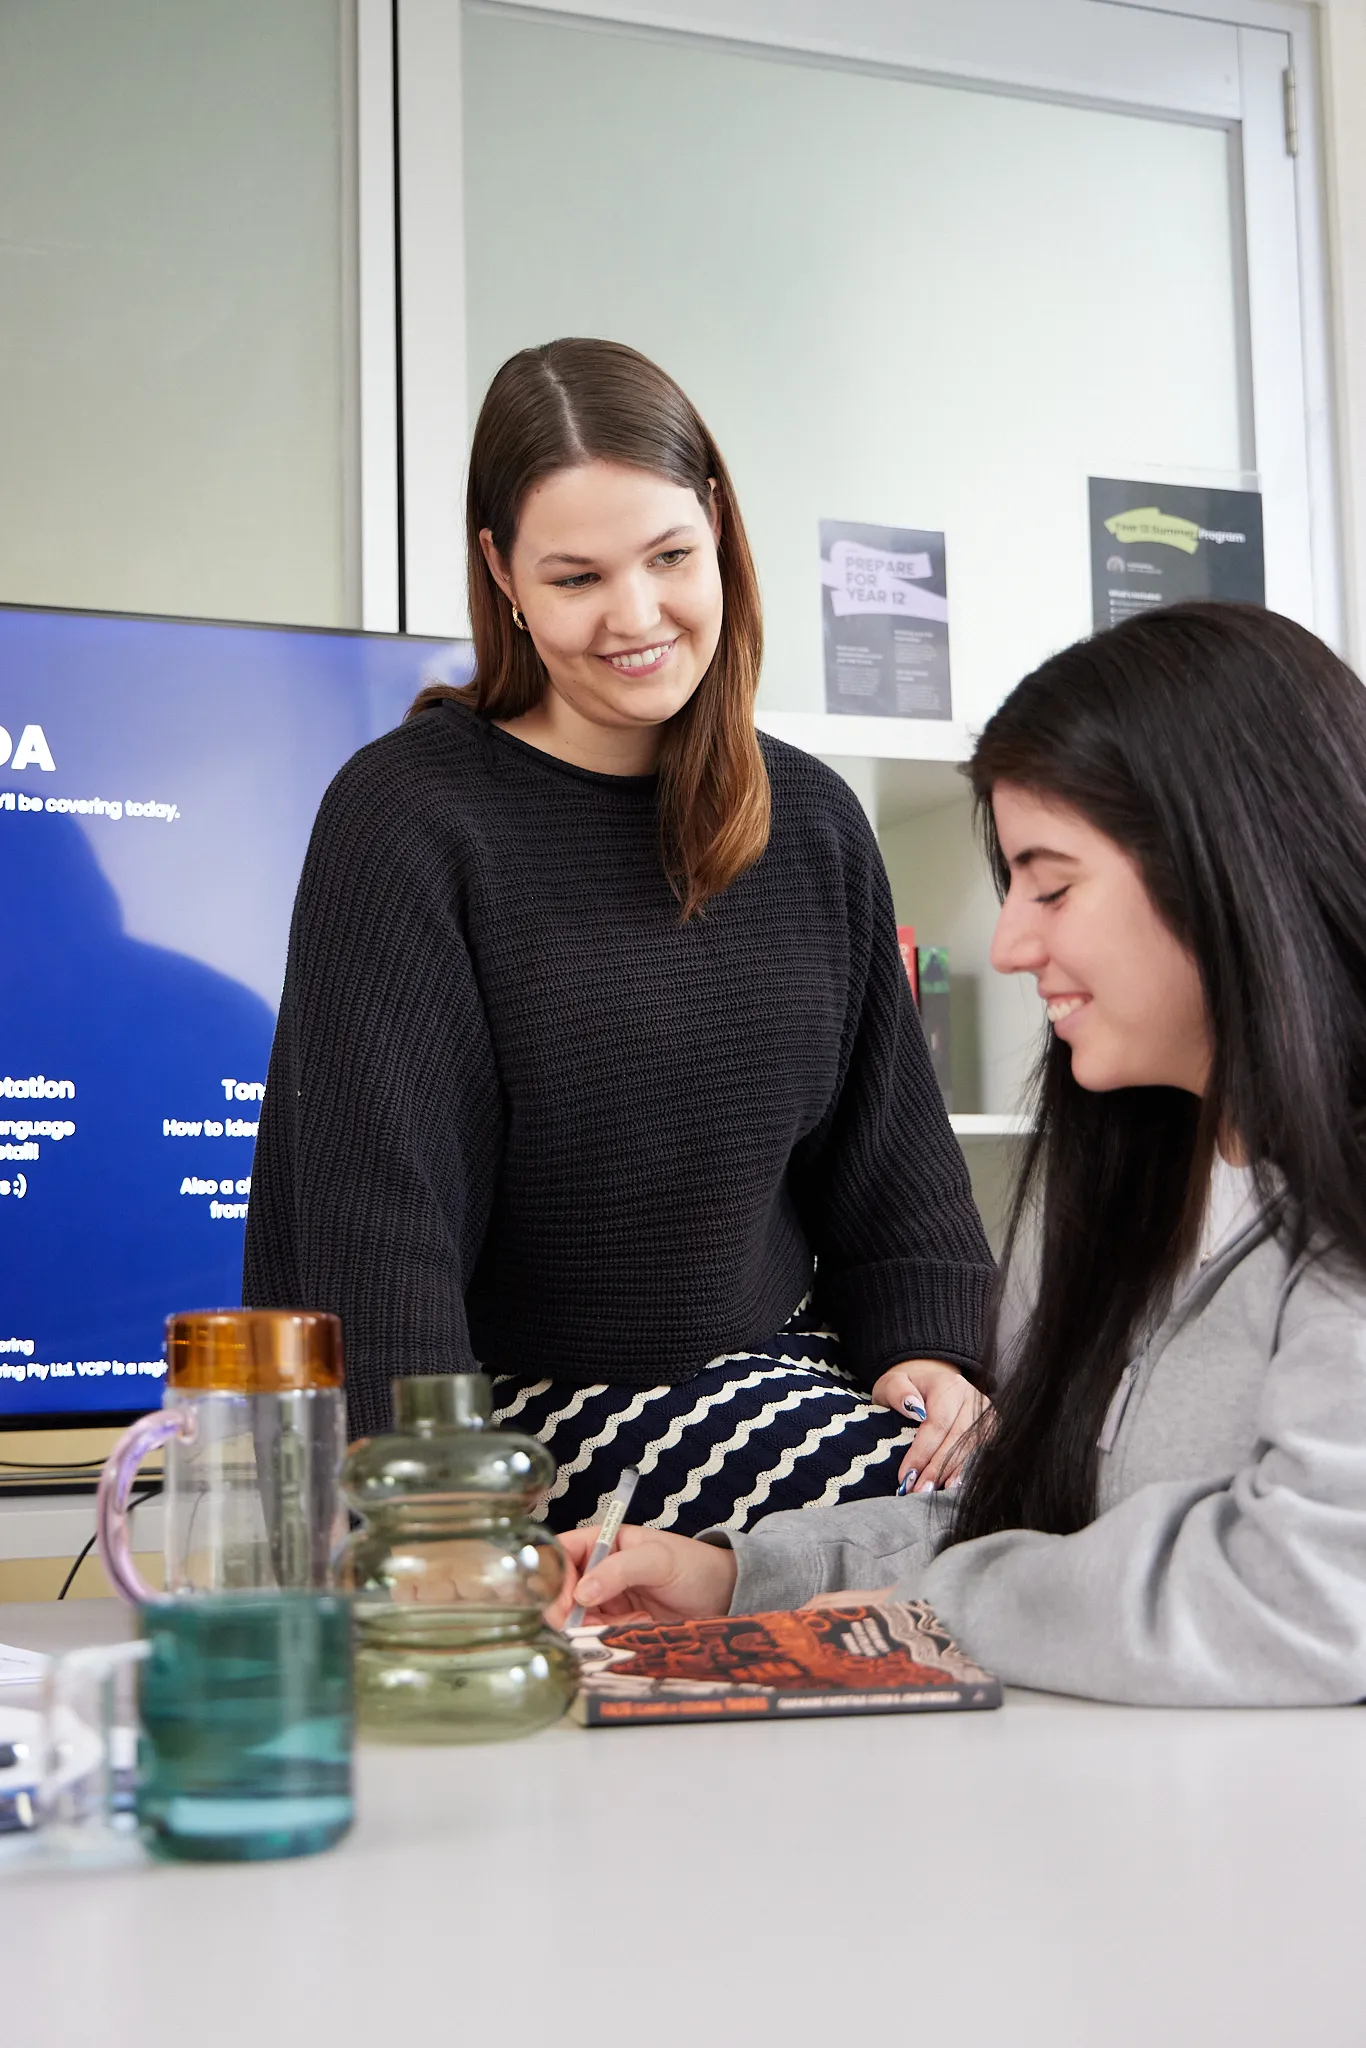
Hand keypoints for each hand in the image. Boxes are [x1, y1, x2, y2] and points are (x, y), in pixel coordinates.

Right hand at [545, 1523, 737, 1629]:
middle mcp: (600, 1570)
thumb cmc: (695, 1566)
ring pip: (575, 1616)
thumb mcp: (659, 1559)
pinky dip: (600, 1639)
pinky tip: (620, 1635)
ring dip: (584, 1627)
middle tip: (573, 1625)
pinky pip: (596, 1634)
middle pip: (562, 1588)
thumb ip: (620, 1570)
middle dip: (564, 1608)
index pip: (563, 1551)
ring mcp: (607, 1599)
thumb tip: (582, 1592)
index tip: (563, 1599)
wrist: (724, 1597)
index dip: (554, 1573)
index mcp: (605, 1542)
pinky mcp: (617, 1625)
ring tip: (608, 1629)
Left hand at [870, 1358, 992, 1492]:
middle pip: (958, 1439)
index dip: (922, 1452)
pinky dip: (968, 1471)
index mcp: (948, 1385)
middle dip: (937, 1469)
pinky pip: (983, 1452)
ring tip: (936, 1494)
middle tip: (919, 1491)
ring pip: (974, 1448)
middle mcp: (972, 1398)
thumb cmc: (907, 1389)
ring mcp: (986, 1413)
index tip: (906, 1476)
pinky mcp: (992, 1428)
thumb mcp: (891, 1383)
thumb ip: (897, 1391)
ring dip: (954, 1474)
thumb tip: (913, 1408)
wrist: (930, 1383)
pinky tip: (956, 1487)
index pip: (937, 1423)